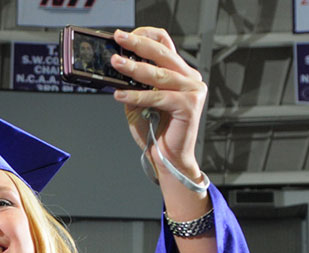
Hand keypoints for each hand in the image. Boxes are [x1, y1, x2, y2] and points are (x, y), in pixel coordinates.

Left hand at [110, 27, 207, 184]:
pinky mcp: (189, 105)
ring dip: (133, 68)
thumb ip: (132, 85)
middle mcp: (190, 79)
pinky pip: (157, 96)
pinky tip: (119, 95)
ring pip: (159, 74)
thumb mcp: (138, 102)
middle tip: (119, 39)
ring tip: (115, 63)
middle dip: (138, 45)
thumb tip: (116, 69)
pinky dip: (136, 95)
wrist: (167, 159)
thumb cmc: (154, 132)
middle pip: (163, 54)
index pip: (165, 46)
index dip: (146, 37)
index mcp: (180, 74)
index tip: (125, 36)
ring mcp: (193, 90)